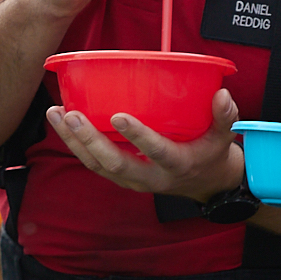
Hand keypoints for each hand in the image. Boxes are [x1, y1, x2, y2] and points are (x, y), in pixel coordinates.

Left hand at [45, 88, 241, 200]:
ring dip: (74, 142)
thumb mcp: (224, 136)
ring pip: (97, 166)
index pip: (157, 152)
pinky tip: (61, 122)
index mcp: (177, 164)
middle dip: (90, 140)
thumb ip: (224, 116)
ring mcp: (133, 180)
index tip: (118, 116)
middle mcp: (151, 177)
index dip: (138, 136)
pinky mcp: (121, 177)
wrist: (205, 184)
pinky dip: (75, 145)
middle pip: (115, 164)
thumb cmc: (211, 153)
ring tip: (56, 114)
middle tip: (72, 116)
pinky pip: (94, 165)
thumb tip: (220, 94)